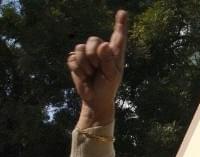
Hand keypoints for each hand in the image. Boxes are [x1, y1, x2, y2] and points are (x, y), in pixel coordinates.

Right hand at [67, 10, 127, 128]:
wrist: (95, 98)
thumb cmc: (108, 87)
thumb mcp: (112, 75)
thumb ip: (108, 60)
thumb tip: (103, 44)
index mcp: (114, 53)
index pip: (118, 36)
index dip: (120, 24)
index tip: (123, 13)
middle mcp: (101, 50)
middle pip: (93, 40)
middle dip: (93, 55)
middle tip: (97, 68)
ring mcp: (87, 54)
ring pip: (80, 48)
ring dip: (85, 64)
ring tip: (91, 73)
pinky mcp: (75, 60)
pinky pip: (72, 58)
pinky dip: (78, 69)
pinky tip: (84, 76)